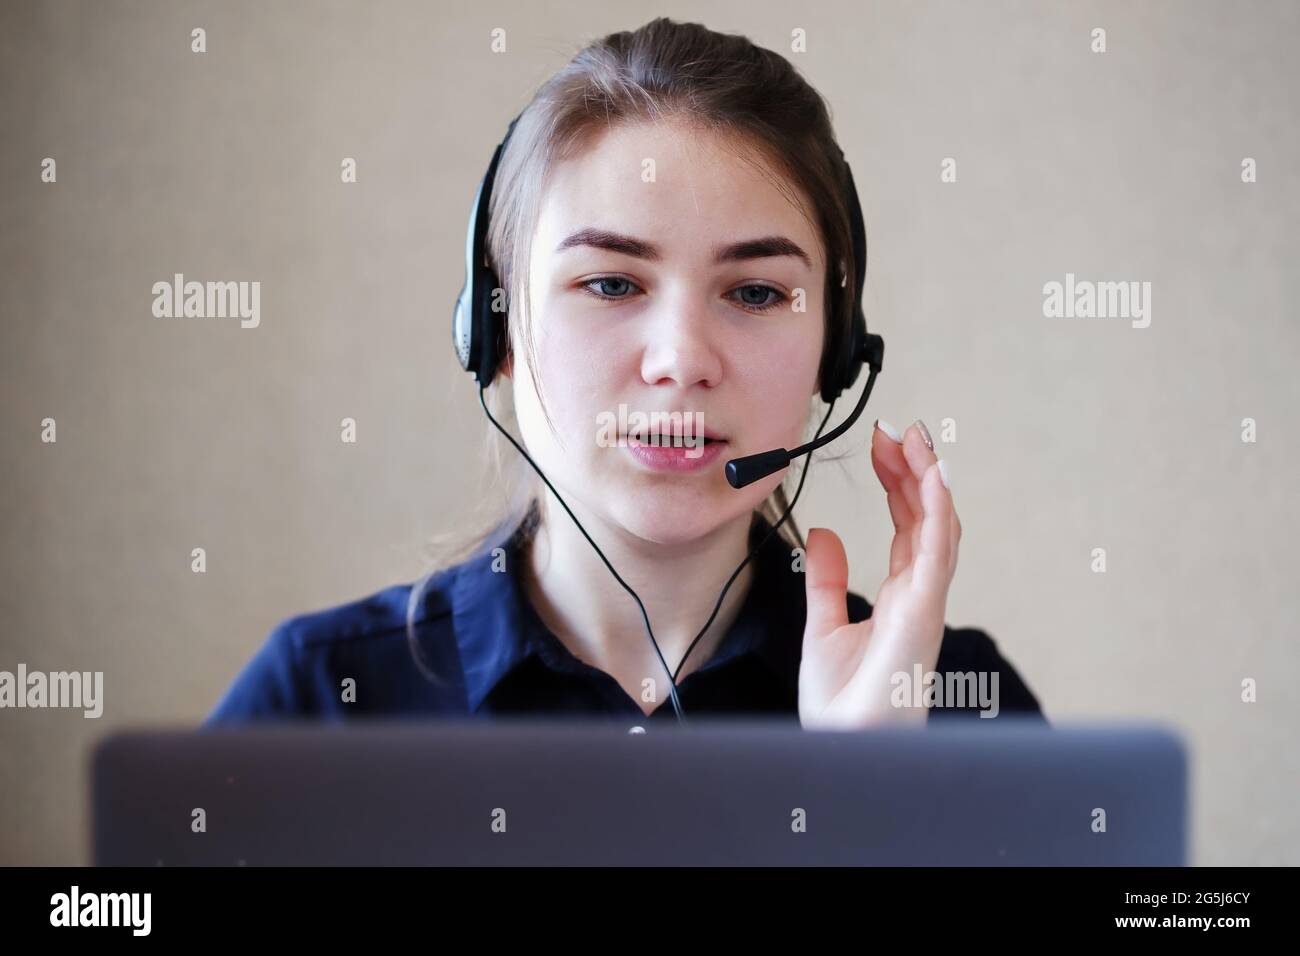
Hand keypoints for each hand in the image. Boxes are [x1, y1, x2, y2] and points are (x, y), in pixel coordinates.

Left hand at [798, 420, 959, 728]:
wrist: (843, 748)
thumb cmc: (841, 706)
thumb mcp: (823, 627)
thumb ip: (827, 580)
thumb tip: (823, 533)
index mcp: (899, 598)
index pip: (907, 527)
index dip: (900, 484)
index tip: (883, 446)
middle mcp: (918, 596)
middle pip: (927, 518)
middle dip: (916, 470)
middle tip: (900, 428)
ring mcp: (925, 603)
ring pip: (939, 527)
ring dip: (929, 479)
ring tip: (915, 438)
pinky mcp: (923, 613)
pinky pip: (936, 553)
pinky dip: (937, 511)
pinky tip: (931, 475)